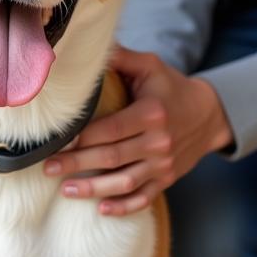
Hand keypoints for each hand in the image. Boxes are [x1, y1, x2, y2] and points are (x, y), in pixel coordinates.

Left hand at [43, 45, 233, 215]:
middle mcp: (159, 142)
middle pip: (112, 157)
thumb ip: (121, 57)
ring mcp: (164, 164)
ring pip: (125, 182)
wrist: (208, 114)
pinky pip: (144, 198)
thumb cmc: (170, 87)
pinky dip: (124, 207)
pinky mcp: (167, 179)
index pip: (110, 129)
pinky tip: (102, 209)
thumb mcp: (150, 66)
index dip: (82, 138)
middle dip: (77, 164)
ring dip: (94, 189)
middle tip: (48, 168)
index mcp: (151, 113)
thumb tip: (90, 46)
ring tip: (66, 190)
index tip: (56, 143)